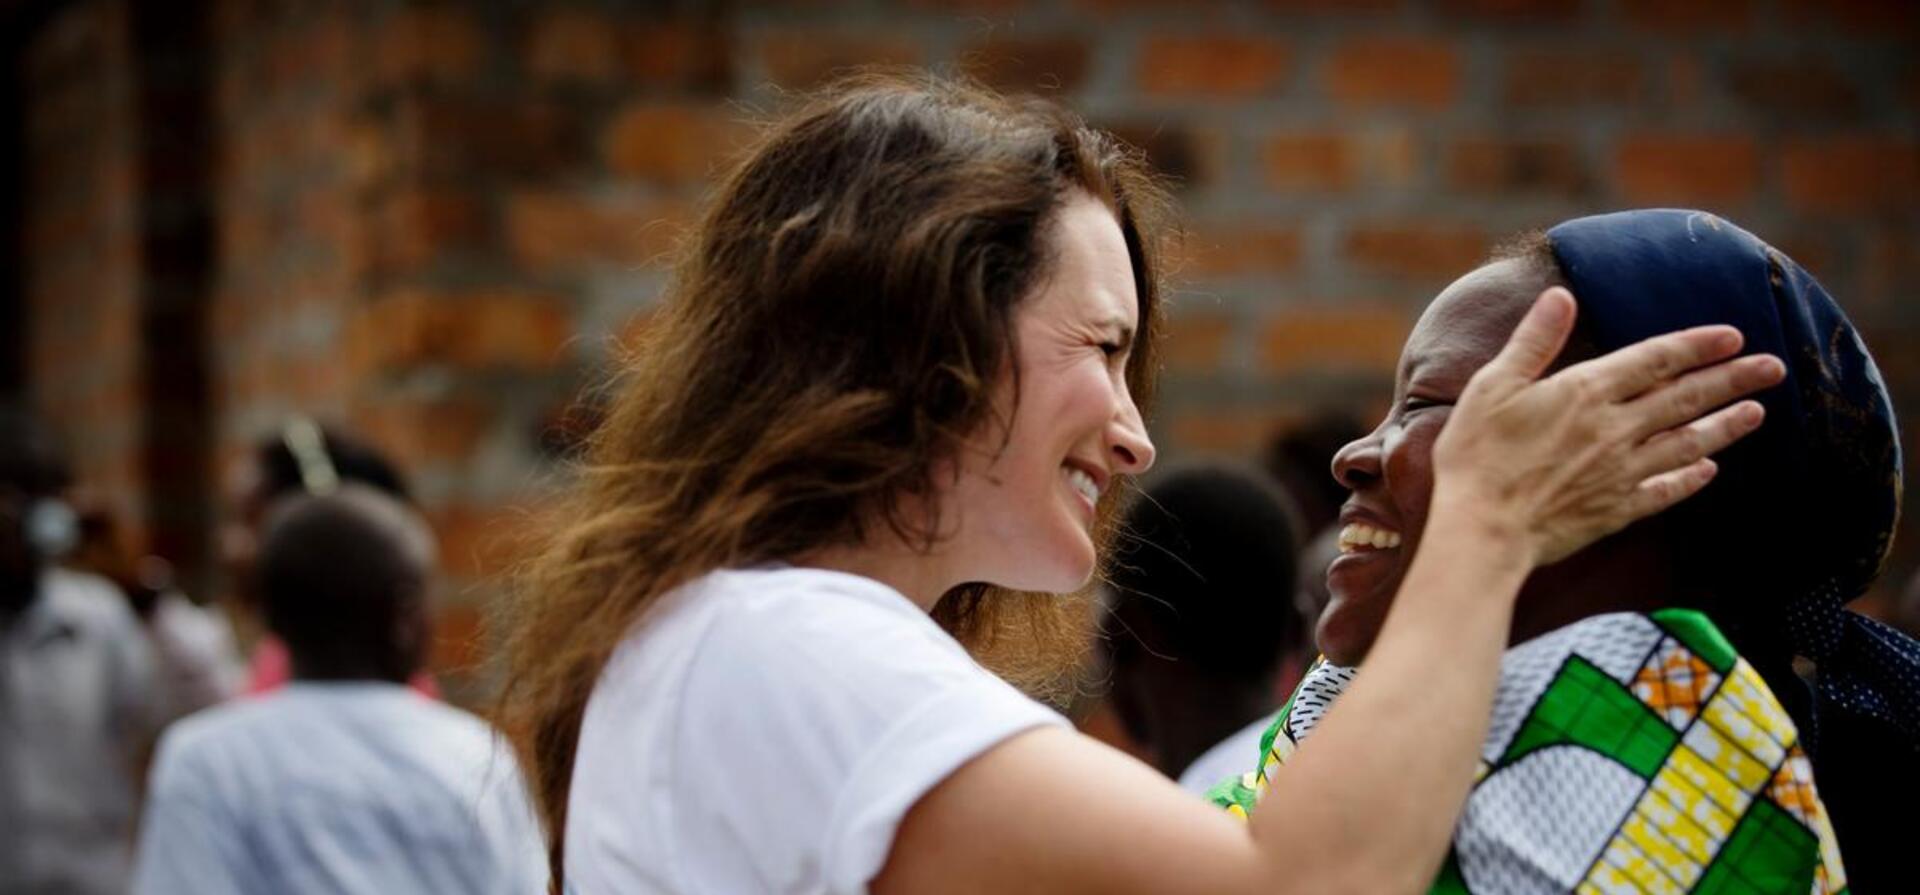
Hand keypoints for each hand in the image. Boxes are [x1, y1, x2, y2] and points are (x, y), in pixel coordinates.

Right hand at [1433, 287, 1784, 566]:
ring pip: (1687, 443)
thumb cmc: (1476, 455)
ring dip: (1726, 425)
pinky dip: (1691, 478)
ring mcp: (1621, 472)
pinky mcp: (1616, 509)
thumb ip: (1534, 341)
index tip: (1734, 336)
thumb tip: (1561, 296)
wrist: (1482, 530)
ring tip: (1757, 411)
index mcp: (1586, 392)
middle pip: (1686, 398)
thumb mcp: (1493, 385)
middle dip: (1733, 379)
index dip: (1697, 345)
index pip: (1656, 359)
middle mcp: (1615, 429)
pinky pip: (1666, 490)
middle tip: (1773, 368)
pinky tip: (1709, 469)